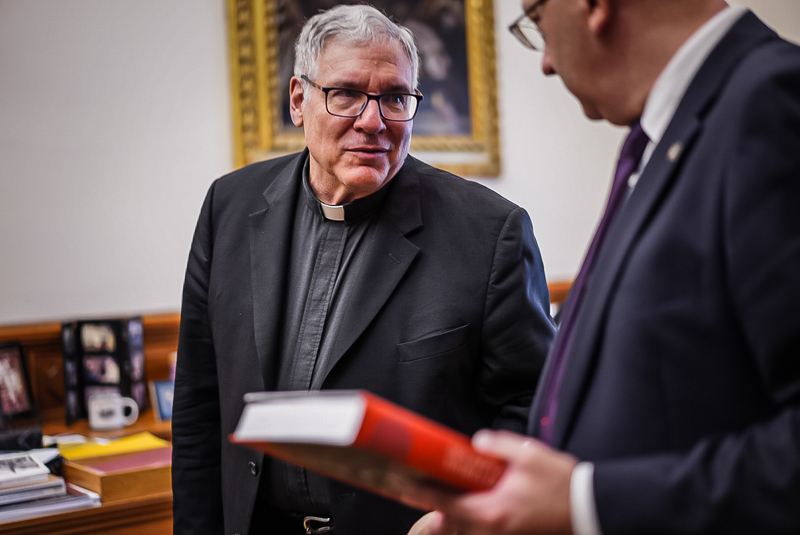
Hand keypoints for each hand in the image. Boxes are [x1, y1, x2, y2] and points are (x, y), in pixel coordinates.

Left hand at [399, 430, 577, 534]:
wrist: (588, 507)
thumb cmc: (561, 484)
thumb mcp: (529, 456)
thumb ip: (497, 446)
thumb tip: (476, 442)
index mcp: (492, 511)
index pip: (446, 503)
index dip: (423, 493)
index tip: (404, 483)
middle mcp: (493, 529)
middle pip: (451, 522)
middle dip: (432, 507)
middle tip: (415, 488)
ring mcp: (502, 534)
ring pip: (465, 529)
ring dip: (450, 515)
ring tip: (437, 495)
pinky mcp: (511, 533)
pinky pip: (481, 529)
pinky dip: (468, 518)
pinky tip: (467, 502)